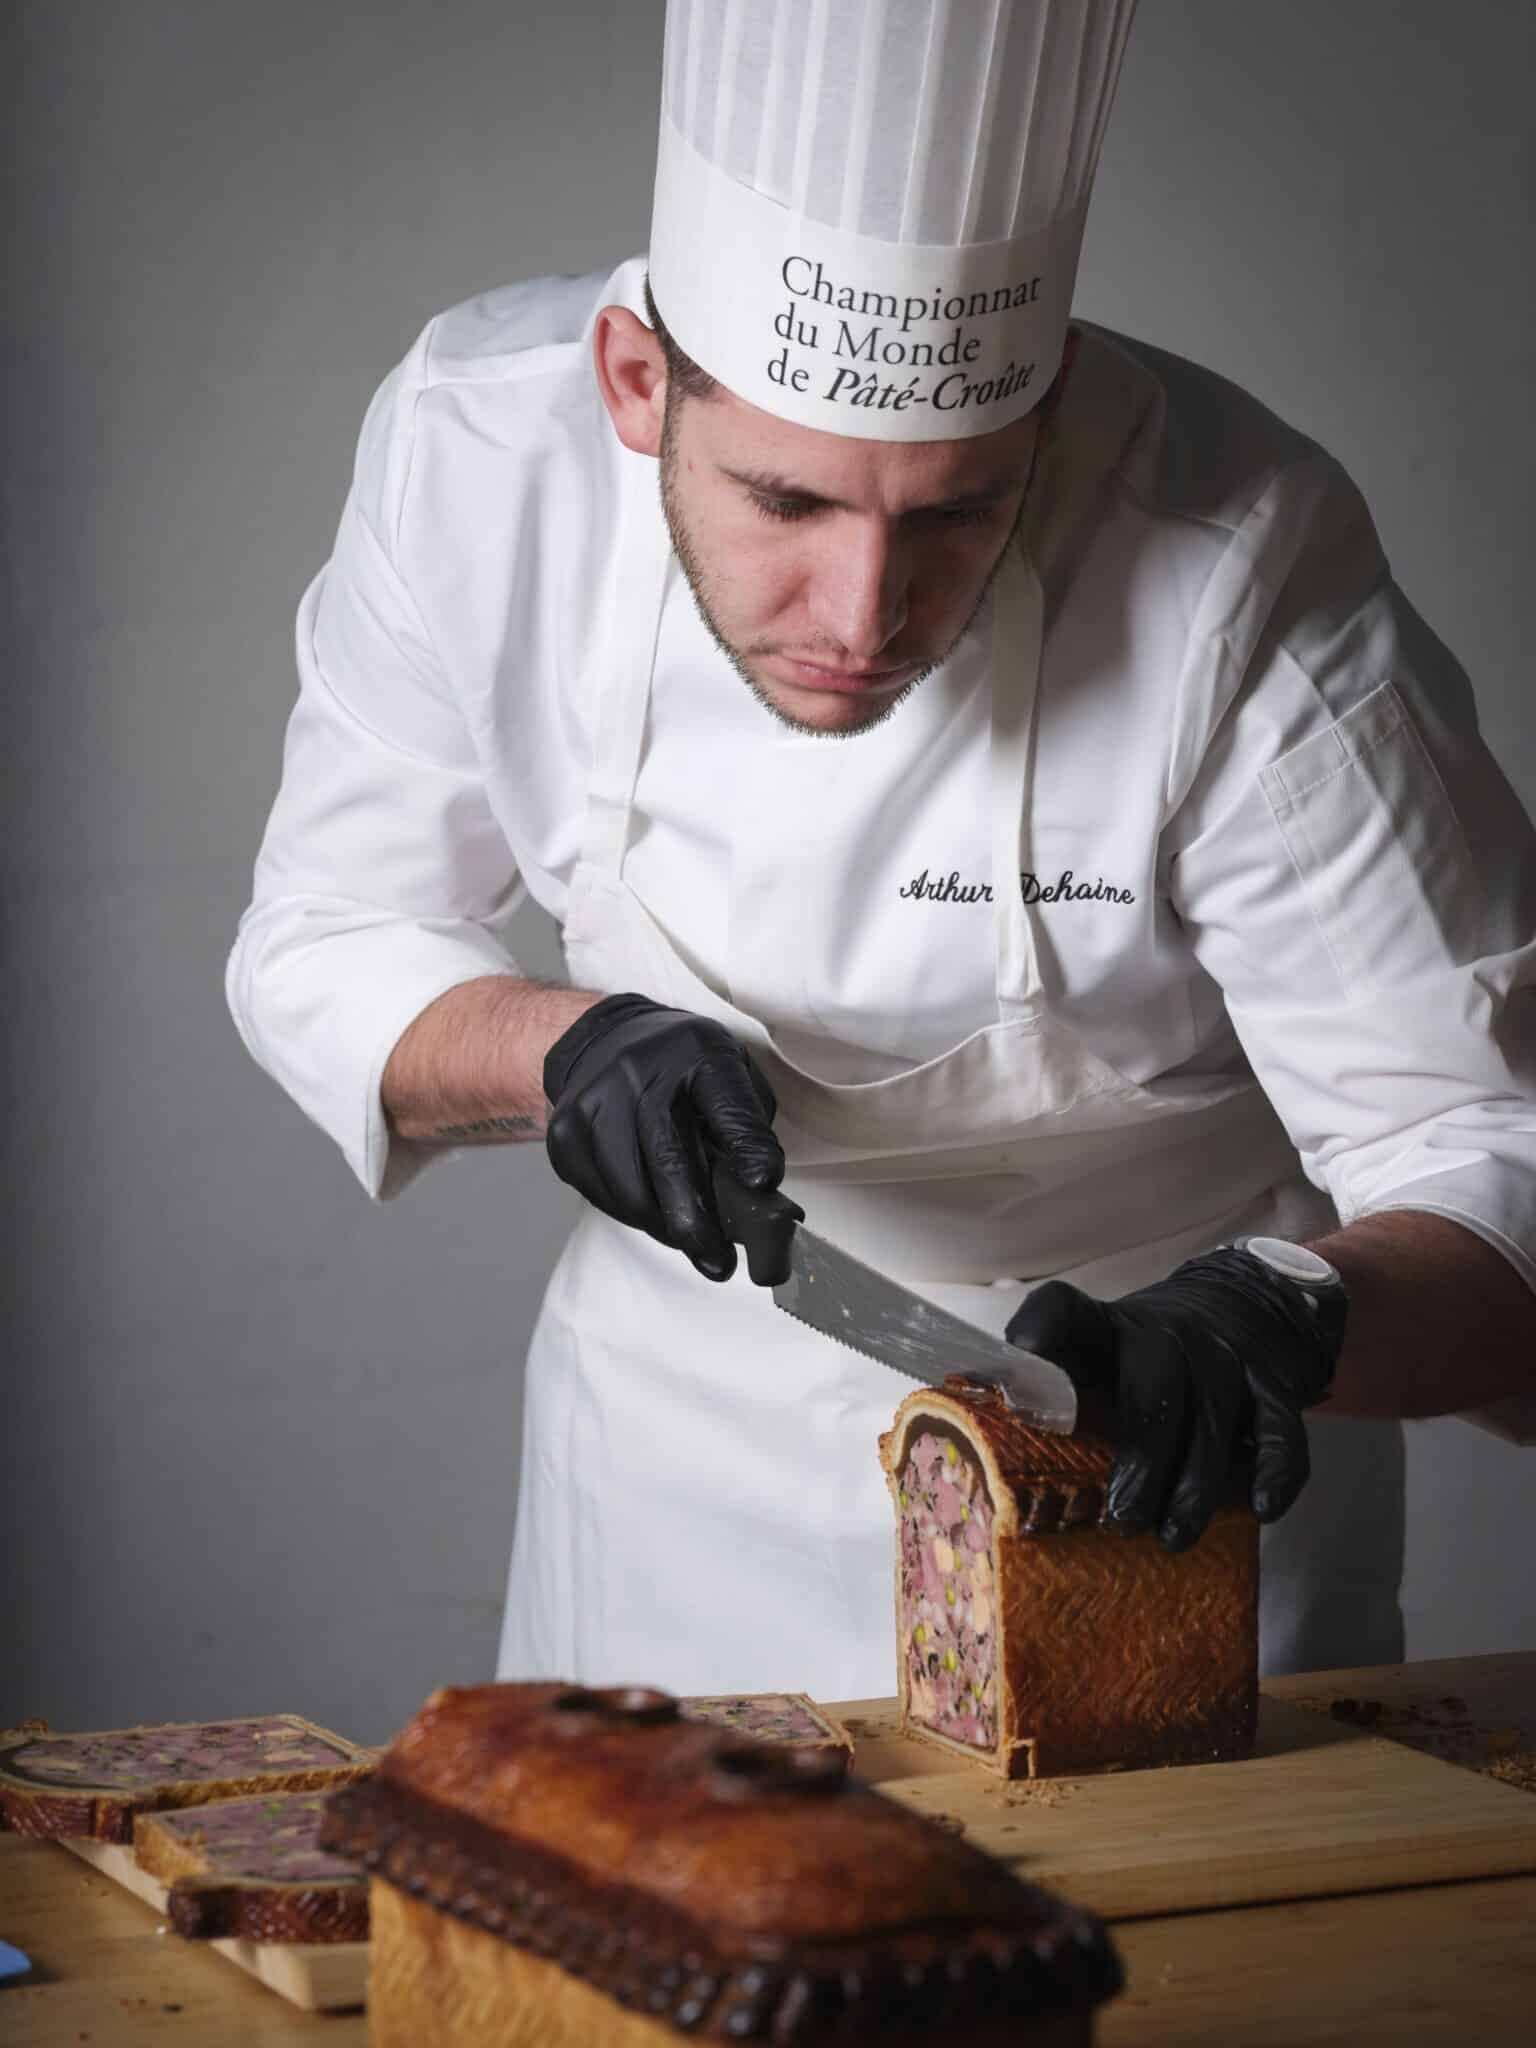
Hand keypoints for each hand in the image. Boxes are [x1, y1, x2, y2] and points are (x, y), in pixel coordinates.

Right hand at [543, 992, 785, 1281]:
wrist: (606, 1040)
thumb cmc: (683, 1069)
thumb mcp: (731, 1075)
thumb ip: (747, 1127)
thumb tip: (758, 1191)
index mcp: (697, 1054)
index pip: (726, 1105)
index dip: (747, 1147)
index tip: (764, 1185)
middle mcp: (638, 1072)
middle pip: (669, 1159)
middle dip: (698, 1222)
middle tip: (720, 1260)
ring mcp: (594, 1102)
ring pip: (631, 1191)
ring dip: (665, 1230)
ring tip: (692, 1244)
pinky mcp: (564, 1134)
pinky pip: (601, 1196)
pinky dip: (633, 1217)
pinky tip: (653, 1215)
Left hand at [1004, 1248, 1343, 1551]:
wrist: (1237, 1310)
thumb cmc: (1137, 1361)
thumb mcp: (1092, 1360)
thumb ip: (1047, 1395)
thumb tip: (971, 1442)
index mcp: (1103, 1328)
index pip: (1068, 1310)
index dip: (1045, 1325)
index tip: (1025, 1351)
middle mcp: (1164, 1333)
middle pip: (1155, 1381)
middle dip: (1141, 1456)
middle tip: (1121, 1518)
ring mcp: (1223, 1356)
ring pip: (1215, 1416)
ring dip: (1195, 1485)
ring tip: (1171, 1538)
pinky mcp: (1273, 1385)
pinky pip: (1281, 1429)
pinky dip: (1276, 1470)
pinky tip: (1260, 1509)